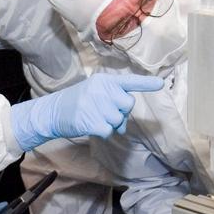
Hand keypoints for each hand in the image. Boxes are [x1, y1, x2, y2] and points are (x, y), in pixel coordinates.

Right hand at [8, 73, 163, 150]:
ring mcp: (95, 105)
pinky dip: (102, 132)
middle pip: (128, 104)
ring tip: (95, 118)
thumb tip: (123, 125)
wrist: (52, 112)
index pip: (129, 81)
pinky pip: (109, 131)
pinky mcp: (90, 120)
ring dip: (110, 124)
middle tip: (107, 113)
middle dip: (122, 112)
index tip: (161, 83)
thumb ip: (113, 102)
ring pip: (118, 120)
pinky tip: (91, 126)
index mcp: (104, 81)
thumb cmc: (77, 103)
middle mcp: (101, 90)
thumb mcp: (94, 94)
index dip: (146, 83)